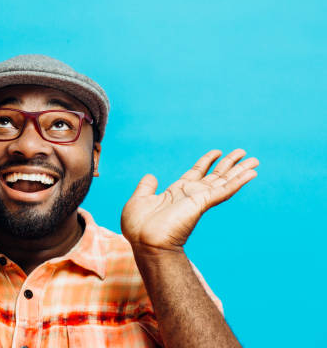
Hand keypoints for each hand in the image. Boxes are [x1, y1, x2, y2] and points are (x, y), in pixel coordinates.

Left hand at [121, 149, 257, 253]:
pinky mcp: (202, 203)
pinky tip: (251, 174)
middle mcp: (190, 195)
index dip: (206, 162)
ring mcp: (198, 199)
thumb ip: (146, 187)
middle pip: (214, 176)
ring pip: (224, 181)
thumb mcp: (139, 200)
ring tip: (255, 160)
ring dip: (240, 170)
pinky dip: (238, 181)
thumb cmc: (138, 227)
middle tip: (244, 153)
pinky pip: (223, 190)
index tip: (217, 152)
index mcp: (176, 193)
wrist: (145, 242)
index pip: (195, 173)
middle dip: (229, 164)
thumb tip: (151, 176)